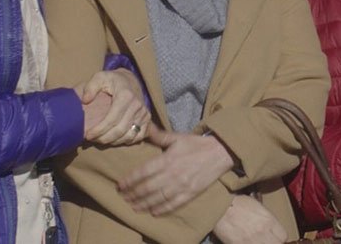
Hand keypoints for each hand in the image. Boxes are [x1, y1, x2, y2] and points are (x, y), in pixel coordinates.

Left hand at [75, 68, 149, 145]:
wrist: (129, 80)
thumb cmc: (112, 81)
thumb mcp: (100, 77)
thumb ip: (90, 87)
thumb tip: (85, 100)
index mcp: (125, 96)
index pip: (112, 120)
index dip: (99, 130)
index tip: (87, 135)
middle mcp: (137, 105)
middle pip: (120, 130)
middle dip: (103, 138)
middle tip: (92, 139)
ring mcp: (144, 113)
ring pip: (129, 136)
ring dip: (113, 141)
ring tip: (101, 139)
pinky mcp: (147, 118)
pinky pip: (138, 136)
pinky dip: (126, 141)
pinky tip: (115, 139)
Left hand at [118, 126, 234, 214]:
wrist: (221, 152)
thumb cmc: (197, 144)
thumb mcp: (178, 137)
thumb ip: (160, 135)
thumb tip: (145, 128)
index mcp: (167, 159)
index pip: (143, 172)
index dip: (130, 180)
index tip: (120, 185)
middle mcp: (172, 174)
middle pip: (147, 188)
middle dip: (133, 194)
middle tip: (123, 198)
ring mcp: (181, 186)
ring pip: (157, 198)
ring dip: (143, 204)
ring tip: (133, 207)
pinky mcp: (190, 193)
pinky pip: (173, 204)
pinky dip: (161, 209)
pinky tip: (152, 212)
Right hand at [213, 195, 286, 243]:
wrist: (220, 207)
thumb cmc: (237, 203)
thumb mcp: (258, 206)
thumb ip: (268, 219)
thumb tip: (272, 229)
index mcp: (269, 220)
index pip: (284, 237)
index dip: (279, 238)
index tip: (275, 238)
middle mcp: (263, 232)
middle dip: (273, 242)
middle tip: (267, 240)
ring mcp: (251, 241)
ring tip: (257, 240)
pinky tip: (247, 242)